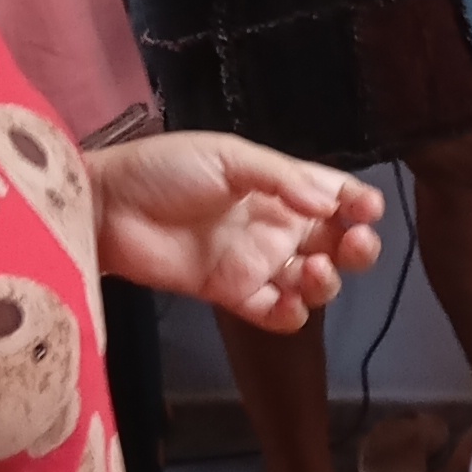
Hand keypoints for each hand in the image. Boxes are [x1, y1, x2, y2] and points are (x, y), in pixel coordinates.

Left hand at [89, 132, 385, 328]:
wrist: (106, 208)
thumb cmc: (165, 169)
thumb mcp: (228, 156)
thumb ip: (282, 178)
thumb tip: (329, 205)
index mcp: (281, 187)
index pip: (336, 197)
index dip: (360, 205)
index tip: (365, 211)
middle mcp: (276, 226)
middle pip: (337, 244)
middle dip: (358, 248)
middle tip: (351, 245)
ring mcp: (256, 263)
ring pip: (314, 283)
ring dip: (327, 282)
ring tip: (312, 271)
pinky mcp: (233, 295)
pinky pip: (276, 313)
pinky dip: (291, 314)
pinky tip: (286, 302)